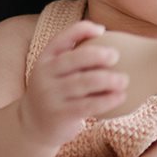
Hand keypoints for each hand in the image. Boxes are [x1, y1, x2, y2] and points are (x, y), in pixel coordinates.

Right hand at [20, 19, 127, 143]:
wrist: (32, 126)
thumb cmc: (55, 91)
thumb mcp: (55, 71)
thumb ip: (73, 55)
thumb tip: (103, 31)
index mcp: (45, 58)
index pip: (62, 38)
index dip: (82, 30)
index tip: (102, 31)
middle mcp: (45, 75)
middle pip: (74, 60)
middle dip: (98, 55)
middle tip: (116, 56)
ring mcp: (51, 96)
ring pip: (83, 83)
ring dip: (108, 80)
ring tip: (124, 80)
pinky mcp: (60, 115)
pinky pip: (87, 105)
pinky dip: (106, 100)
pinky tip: (120, 97)